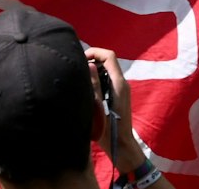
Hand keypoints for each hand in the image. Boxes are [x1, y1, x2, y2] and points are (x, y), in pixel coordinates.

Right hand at [85, 47, 150, 174]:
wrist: (121, 145)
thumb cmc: (109, 129)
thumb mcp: (97, 106)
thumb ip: (94, 84)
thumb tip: (89, 64)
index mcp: (118, 83)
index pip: (109, 55)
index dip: (95, 52)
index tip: (80, 58)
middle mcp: (122, 83)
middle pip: (108, 61)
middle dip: (93, 60)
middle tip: (77, 68)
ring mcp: (121, 90)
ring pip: (107, 71)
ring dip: (94, 70)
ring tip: (79, 77)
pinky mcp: (118, 96)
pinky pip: (107, 80)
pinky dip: (97, 79)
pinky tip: (86, 88)